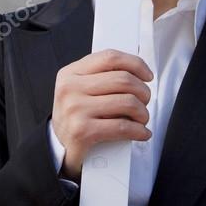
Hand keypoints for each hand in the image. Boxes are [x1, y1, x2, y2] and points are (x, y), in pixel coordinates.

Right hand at [51, 49, 152, 180]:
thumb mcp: (80, 89)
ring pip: (127, 102)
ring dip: (143, 112)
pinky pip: (122, 127)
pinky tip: (141, 133)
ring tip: (142, 118)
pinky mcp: (82, 131)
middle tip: (145, 101)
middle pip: (123, 79)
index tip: (147, 75)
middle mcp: (70, 88)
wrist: (58, 148)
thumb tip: (138, 73)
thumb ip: (101, 76)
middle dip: (143, 91)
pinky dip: (139, 131)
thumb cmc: (75, 116)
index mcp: (71, 73)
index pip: (110, 57)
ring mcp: (75, 109)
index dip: (135, 64)